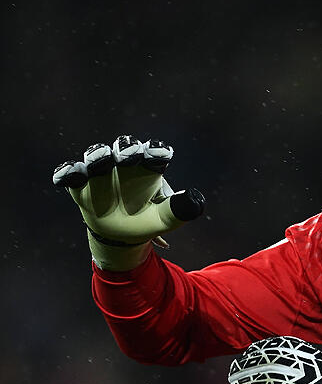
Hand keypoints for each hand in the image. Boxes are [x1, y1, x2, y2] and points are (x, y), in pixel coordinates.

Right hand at [52, 135, 203, 269]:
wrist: (123, 236)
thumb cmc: (147, 220)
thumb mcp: (165, 218)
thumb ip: (178, 208)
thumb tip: (194, 200)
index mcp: (149, 169)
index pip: (154, 153)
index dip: (156, 151)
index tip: (161, 155)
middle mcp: (125, 164)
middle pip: (125, 147)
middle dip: (127, 149)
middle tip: (129, 156)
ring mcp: (102, 172)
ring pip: (97, 155)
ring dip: (98, 156)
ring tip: (99, 162)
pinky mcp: (81, 184)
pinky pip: (71, 174)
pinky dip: (67, 173)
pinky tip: (64, 178)